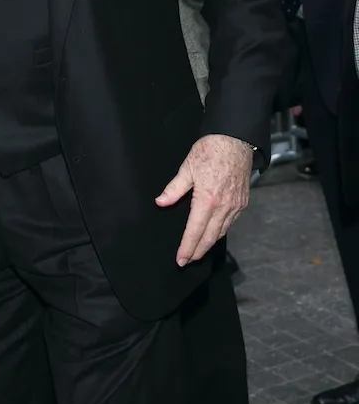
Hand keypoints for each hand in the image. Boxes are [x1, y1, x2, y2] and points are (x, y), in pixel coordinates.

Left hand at [155, 134, 253, 265]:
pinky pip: (230, 223)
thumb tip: (160, 203)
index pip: (195, 230)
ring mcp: (236, 206)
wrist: (236, 141)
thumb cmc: (209, 151)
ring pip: (221, 232)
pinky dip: (220, 232)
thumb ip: (174, 189)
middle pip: (210, 237)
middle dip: (197, 251)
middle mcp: (224, 206)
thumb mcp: (187, 168)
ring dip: (209, 244)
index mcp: (207, 199)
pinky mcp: (242, 202)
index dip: (187, 247)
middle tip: (186, 261)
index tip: (180, 259)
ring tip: (197, 252)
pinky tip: (212, 234)